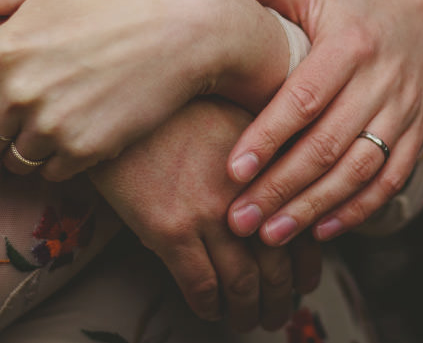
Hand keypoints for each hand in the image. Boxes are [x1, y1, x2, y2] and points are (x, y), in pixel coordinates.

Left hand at [0, 0, 289, 180]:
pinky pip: (50, 174)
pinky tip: (75, 128)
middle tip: (1, 126)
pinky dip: (56, 160)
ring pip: (11, 164)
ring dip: (19, 151)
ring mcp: (54, 125)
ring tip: (46, 120)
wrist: (182, 31)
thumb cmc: (110, 1)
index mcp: (2, 49)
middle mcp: (21, 92)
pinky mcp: (86, 151)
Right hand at [89, 98, 321, 331]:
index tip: (302, 283)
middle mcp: (245, 192)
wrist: (116, 102)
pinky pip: (200, 284)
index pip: (302, 229)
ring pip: (242, 283)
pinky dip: (209, 305)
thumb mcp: (228, 118)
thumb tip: (275, 201)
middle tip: (275, 314)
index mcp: (265, 165)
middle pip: (276, 265)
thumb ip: (257, 157)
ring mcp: (208, 212)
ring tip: (244, 321)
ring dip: (247, 311)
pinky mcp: (170, 229)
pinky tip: (209, 309)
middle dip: (280, 299)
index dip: (305, 267)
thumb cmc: (170, 107)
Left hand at [214, 0, 422, 245]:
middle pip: (328, 144)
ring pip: (359, 169)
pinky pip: (391, 179)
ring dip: (313, 207)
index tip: (232, 171)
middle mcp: (382, 79)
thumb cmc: (350, 2)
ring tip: (270, 235)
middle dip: (282, 187)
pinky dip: (357, 209)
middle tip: (240, 220)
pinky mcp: (418, 131)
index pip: (304, 99)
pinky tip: (320, 230)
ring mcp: (405, 109)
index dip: (268, 137)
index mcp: (349, 44)